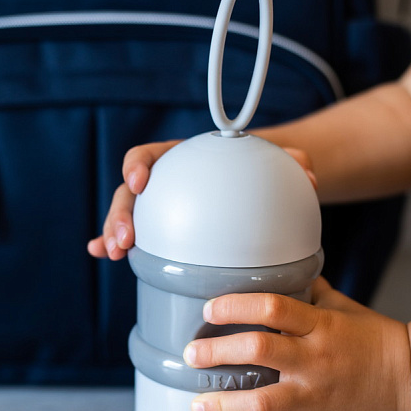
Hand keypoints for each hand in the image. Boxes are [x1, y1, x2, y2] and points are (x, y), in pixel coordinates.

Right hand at [87, 139, 315, 259]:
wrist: (258, 182)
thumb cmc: (262, 168)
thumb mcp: (277, 162)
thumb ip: (291, 162)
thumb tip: (308, 176)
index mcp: (182, 157)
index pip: (151, 154)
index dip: (138, 164)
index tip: (139, 180)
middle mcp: (164, 180)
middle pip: (130, 192)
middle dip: (119, 213)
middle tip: (123, 239)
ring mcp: (160, 205)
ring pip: (128, 216)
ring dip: (112, 233)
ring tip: (112, 254)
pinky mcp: (162, 228)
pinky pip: (137, 237)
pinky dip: (114, 243)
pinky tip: (102, 256)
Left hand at [184, 278, 410, 410]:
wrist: (409, 377)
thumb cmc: (374, 338)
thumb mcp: (341, 306)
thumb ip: (308, 291)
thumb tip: (282, 273)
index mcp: (318, 325)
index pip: (271, 307)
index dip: (235, 306)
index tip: (210, 310)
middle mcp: (313, 360)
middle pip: (257, 351)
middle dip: (215, 352)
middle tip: (191, 355)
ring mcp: (315, 396)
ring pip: (262, 403)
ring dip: (224, 405)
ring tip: (198, 404)